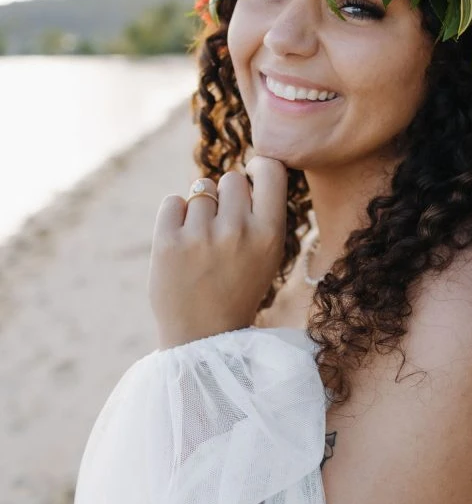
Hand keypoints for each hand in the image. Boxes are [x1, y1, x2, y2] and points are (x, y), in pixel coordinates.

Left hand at [148, 156, 287, 349]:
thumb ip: (262, 214)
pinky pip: (172, 202)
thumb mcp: (268, 255)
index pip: (271, 170)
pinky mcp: (167, 242)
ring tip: (201, 244)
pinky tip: (181, 242)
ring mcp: (200, 236)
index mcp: (270, 234)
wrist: (202, 336)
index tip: (252, 180)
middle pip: (231, 179)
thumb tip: (249, 167)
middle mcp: (238, 231)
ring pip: (200, 190)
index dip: (260, 169)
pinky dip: (174, 217)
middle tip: (222, 227)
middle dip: (226, 196)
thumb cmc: (238, 289)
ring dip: (199, 210)